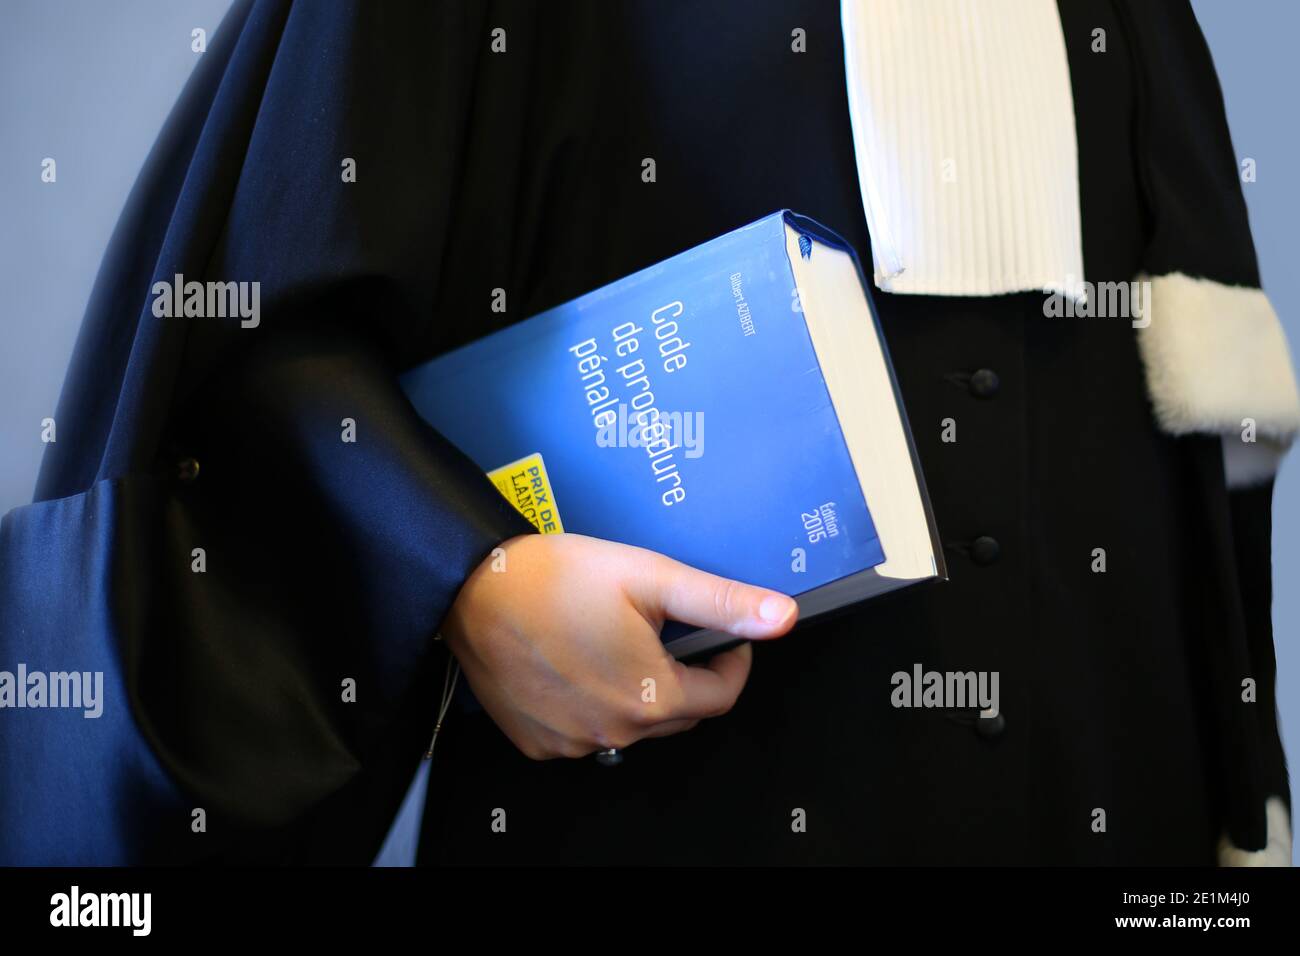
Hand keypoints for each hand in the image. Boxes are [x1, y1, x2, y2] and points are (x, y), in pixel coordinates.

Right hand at [442, 533, 797, 759]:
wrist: (472, 588)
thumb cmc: (554, 578)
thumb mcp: (650, 576)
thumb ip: (720, 602)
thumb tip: (782, 617)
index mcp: (652, 696)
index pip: (722, 696)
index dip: (731, 661)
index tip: (722, 637)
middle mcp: (616, 732)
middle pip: (679, 713)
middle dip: (683, 675)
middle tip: (659, 629)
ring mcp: (574, 742)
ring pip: (633, 724)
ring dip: (637, 692)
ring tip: (612, 641)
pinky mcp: (540, 743)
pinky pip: (586, 732)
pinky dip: (593, 705)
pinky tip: (577, 664)